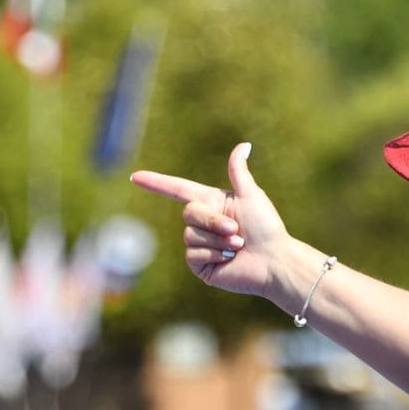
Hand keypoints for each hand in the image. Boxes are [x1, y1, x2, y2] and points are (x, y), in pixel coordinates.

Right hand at [130, 142, 289, 299]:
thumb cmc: (267, 228)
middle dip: (213, 221)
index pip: (178, 189)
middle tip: (237, 231)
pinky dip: (213, 254)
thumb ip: (238, 172)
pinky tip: (228, 258)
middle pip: (189, 213)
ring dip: (217, 240)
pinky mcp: (199, 264)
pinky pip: (192, 254)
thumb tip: (244, 145)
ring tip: (237, 246)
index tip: (135, 177)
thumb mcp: (251, 195)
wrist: (273, 261)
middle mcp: (203, 223)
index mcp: (212, 203)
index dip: (157, 183)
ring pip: (190, 235)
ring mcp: (199, 244)